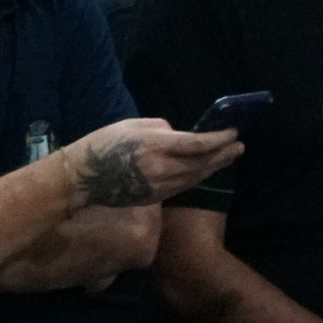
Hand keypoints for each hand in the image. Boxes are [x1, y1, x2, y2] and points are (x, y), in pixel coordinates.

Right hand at [60, 118, 241, 207]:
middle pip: (202, 163)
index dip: (219, 139)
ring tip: (229, 157)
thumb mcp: (129, 125)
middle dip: (224, 154)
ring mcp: (160, 186)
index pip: (197, 144)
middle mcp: (162, 167)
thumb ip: (159, 128)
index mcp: (154, 145)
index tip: (233, 133)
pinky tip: (205, 170)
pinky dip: (199, 176)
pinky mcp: (157, 197)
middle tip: (239, 147)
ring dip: (215, 167)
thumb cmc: (101, 145)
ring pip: (196, 177)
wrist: (82, 178)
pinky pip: (185, 186)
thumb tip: (179, 135)